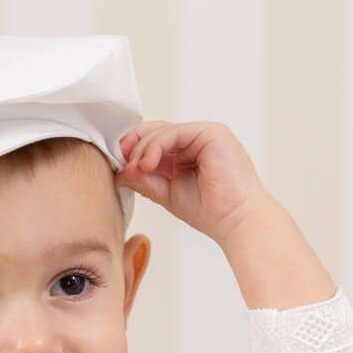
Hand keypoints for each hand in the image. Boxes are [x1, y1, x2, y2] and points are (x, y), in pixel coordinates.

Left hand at [115, 120, 270, 245]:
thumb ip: (145, 180)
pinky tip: (146, 163)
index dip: (133, 151)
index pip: (154, 143)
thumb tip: (120, 172)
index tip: (118, 166)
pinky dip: (155, 146)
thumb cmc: (210, 211)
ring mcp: (204, 135)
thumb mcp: (166, 193)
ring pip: (162, 131)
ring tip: (134, 169)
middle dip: (133, 146)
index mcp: (187, 155)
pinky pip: (174, 133)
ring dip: (142, 149)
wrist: (234, 220)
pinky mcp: (211, 133)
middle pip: (156, 132)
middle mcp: (196, 141)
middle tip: (119, 162)